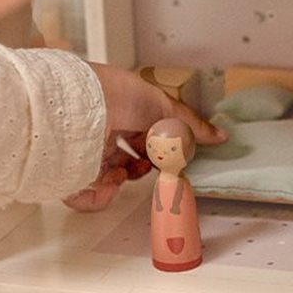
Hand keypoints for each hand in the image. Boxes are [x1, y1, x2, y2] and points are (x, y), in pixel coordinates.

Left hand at [64, 63, 226, 212]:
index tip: (166, 156)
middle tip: (147, 166)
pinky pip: (86, 195)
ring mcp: (85, 152)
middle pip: (126, 162)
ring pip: (108, 179)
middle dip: (139, 168)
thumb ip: (192, 126)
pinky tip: (108, 184)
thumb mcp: (166, 108)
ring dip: (121, 180)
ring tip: (123, 174)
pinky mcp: (71, 172)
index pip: (140, 139)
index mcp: (122, 115)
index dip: (155, 150)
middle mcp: (101, 132)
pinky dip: (100, 196)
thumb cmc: (120, 96)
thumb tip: (221, 136)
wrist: (85, 106)